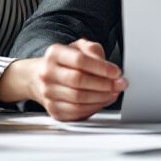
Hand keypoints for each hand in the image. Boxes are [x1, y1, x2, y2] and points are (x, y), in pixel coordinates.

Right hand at [9, 39, 125, 121]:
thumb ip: (93, 50)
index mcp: (54, 54)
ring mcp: (48, 93)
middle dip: (104, 84)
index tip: (116, 72)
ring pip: (79, 99)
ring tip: (114, 92)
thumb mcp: (79, 47)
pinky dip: (94, 108)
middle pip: (79, 81)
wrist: (40, 78)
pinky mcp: (54, 110)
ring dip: (102, 97)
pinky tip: (103, 101)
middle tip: (120, 84)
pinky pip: (77, 112)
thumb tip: (107, 67)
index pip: (79, 60)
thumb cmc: (65, 62)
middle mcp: (47, 73)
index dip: (101, 67)